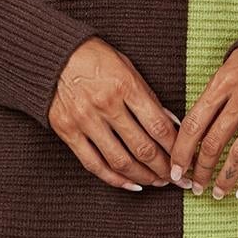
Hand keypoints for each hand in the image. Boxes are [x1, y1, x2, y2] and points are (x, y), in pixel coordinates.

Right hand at [48, 37, 179, 190]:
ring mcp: (85, 120)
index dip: (176, 147)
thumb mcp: (127, 67)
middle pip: (143, 148)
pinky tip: (130, 184)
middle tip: (176, 177)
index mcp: (125, 86)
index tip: (185, 158)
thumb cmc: (94, 57)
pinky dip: (114, 179)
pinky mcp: (67, 131)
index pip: (159, 126)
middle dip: (164, 168)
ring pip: (120, 161)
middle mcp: (106, 105)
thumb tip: (171, 124)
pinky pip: (93, 164)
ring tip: (157, 182)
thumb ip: (148, 97)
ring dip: (143, 177)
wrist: (52, 54)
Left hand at [169, 48, 237, 199]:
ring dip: (225, 177)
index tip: (175, 170)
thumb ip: (211, 98)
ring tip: (216, 192)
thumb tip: (190, 134)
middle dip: (201, 169)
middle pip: (215, 141)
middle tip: (194, 186)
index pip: (194, 123)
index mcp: (223, 82)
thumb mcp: (227, 69)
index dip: (182, 151)